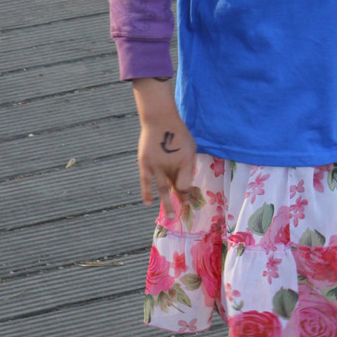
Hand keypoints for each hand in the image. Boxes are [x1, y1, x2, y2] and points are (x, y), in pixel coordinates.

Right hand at [132, 78, 195, 217]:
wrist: (160, 119)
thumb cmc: (178, 132)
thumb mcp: (190, 147)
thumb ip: (188, 164)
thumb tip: (187, 180)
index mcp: (185, 163)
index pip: (187, 185)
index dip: (188, 196)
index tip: (188, 205)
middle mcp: (172, 167)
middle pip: (177, 189)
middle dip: (181, 203)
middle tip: (183, 217)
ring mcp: (157, 166)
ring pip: (163, 189)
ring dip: (167, 203)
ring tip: (169, 217)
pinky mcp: (145, 163)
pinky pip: (146, 181)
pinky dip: (147, 192)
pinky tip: (148, 203)